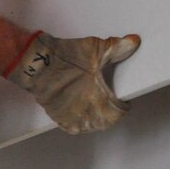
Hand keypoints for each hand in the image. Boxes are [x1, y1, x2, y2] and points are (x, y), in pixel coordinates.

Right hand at [8, 31, 139, 133]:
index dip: (123, 104)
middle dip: (111, 110)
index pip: (120, 112)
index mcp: (102, 101)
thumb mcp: (96, 49)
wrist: (36, 63)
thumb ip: (118, 47)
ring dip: (97, 116)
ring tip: (96, 102)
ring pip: (93, 125)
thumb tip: (133, 42)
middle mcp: (89, 115)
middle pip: (108, 120)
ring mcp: (74, 120)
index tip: (122, 98)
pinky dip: (82, 119)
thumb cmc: (65, 58)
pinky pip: (77, 126)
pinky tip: (82, 107)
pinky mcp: (61, 120)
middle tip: (109, 98)